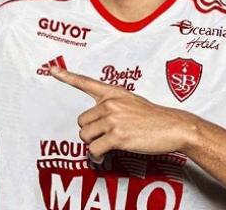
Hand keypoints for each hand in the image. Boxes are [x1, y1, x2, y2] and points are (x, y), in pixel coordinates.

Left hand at [49, 66, 198, 162]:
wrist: (173, 126)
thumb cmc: (154, 118)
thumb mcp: (132, 102)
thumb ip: (112, 107)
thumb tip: (96, 124)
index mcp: (113, 93)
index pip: (86, 82)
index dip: (66, 76)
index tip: (51, 69)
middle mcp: (110, 104)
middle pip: (81, 121)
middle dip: (90, 132)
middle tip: (104, 137)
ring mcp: (113, 119)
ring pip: (85, 136)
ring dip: (93, 145)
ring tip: (107, 146)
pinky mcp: (117, 136)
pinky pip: (95, 149)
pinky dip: (97, 156)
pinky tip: (105, 156)